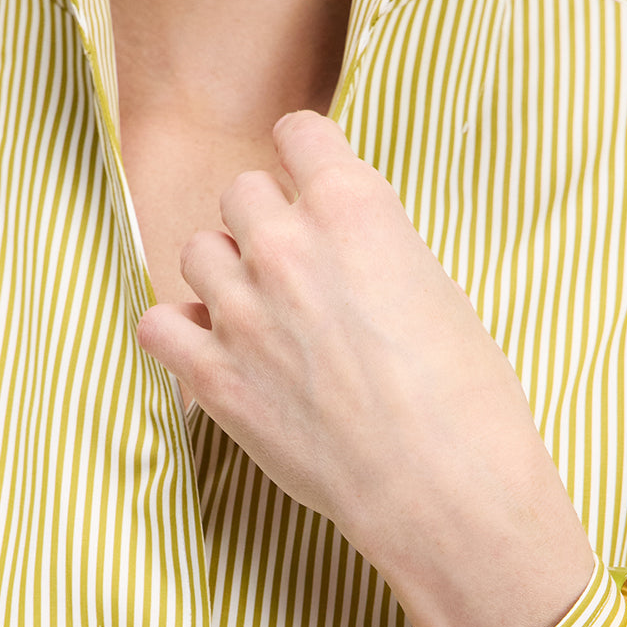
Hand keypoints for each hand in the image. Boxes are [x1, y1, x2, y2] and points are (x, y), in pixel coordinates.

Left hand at [135, 111, 596, 626]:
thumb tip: (344, 251)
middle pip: (243, 193)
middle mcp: (287, 247)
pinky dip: (181, 332)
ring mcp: (241, 313)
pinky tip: (215, 351)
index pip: (298, 132)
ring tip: (262, 316)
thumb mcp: (438, 292)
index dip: (307, 161)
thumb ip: (374, 250)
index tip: (312, 188)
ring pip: (199, 251)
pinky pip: (158, 325)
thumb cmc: (468, 403)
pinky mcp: (214, 379)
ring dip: (226, 274)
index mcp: (353, 208)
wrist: (446, 493)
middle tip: (298, 272)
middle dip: (267, 224)